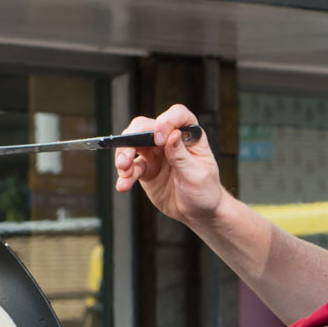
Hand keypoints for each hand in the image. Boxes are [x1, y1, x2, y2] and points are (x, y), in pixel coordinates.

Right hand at [113, 104, 223, 225]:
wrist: (197, 211)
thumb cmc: (205, 190)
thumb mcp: (198, 175)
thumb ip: (182, 156)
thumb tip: (172, 135)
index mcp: (190, 136)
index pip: (178, 115)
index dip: (166, 121)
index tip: (159, 139)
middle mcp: (171, 140)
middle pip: (147, 126)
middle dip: (133, 137)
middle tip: (128, 156)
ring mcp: (156, 153)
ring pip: (133, 142)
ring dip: (123, 154)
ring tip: (123, 170)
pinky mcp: (146, 168)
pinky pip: (131, 166)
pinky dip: (124, 175)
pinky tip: (123, 185)